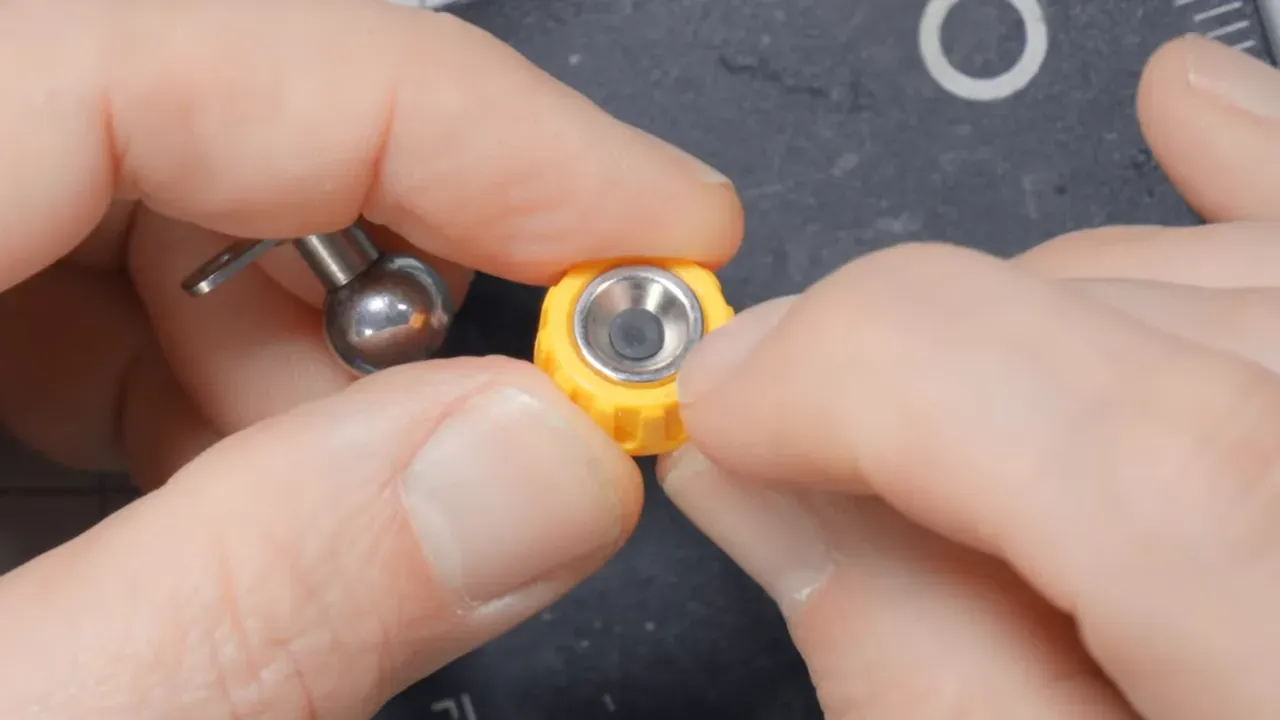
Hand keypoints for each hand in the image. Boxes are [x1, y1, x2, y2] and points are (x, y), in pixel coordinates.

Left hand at [0, 1, 741, 716]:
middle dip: (392, 261)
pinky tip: (212, 492)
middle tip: (513, 409)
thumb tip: (534, 469)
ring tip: (351, 489)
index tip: (652, 225)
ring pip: (126, 187)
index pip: (203, 42)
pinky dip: (178, 374)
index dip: (473, 121)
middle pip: (184, 104)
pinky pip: (49, 270)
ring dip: (285, 337)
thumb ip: (262, 596)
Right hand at [663, 35, 1279, 719]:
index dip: (797, 370)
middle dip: (912, 380)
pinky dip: (1255, 173)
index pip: (957, 350)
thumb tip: (770, 495)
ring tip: (1004, 468)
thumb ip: (907, 672)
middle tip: (859, 502)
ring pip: (1183, 266)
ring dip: (1049, 341)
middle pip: (1066, 305)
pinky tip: (1194, 116)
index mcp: (1263, 579)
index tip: (722, 410)